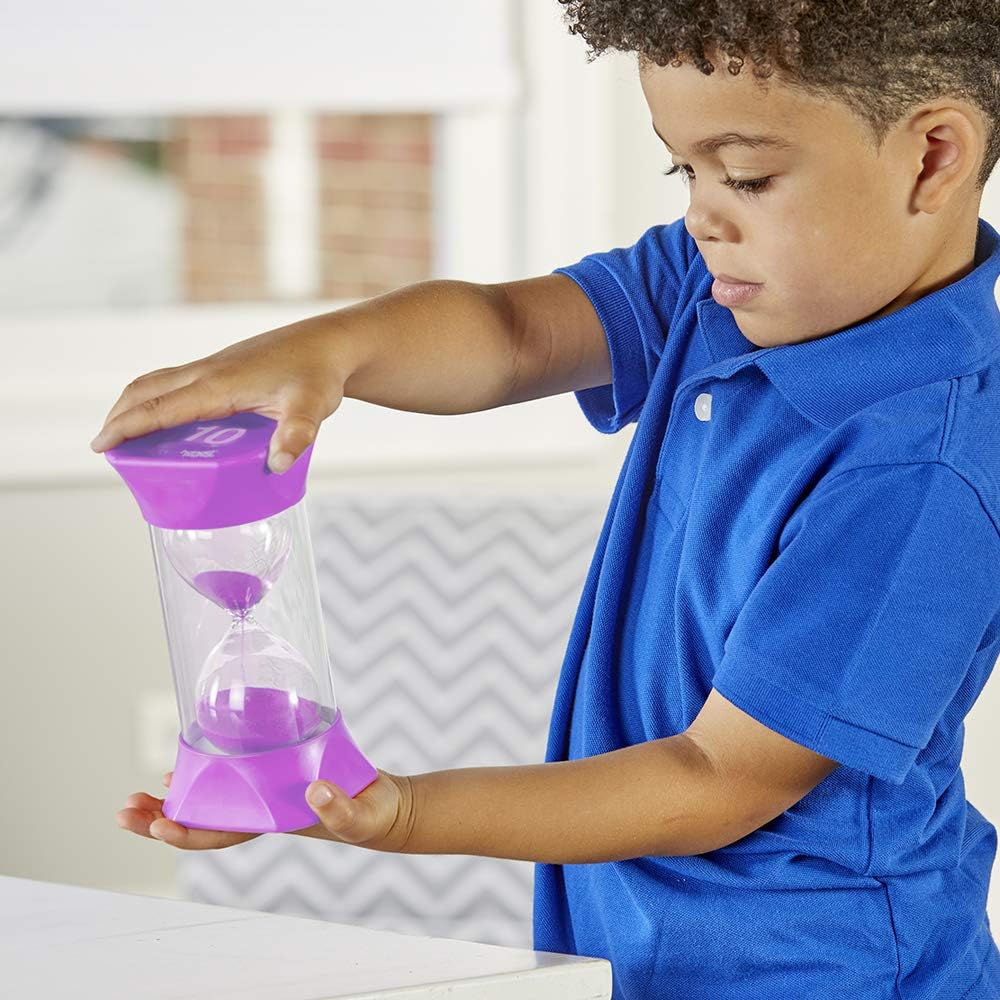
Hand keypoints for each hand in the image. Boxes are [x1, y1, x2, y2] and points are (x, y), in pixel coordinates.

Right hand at [89, 315, 359, 472]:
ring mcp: (214, 367)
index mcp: (218, 384)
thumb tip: (279, 464)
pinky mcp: (224, 368)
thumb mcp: (313, 408)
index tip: (101, 445)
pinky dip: (157, 398)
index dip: (128, 427)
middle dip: (119, 416)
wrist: (331, 344)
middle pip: (147, 390)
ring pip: (159, 383)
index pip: (160, 407)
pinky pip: (177, 382)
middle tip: (105, 446)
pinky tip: (167, 417)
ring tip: (124, 434)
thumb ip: (297, 436)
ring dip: (135, 405)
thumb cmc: (319, 374)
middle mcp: (208, 371)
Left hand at [115, 769, 415, 851]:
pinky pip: (233, 771)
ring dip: (174, 797)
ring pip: (211, 797)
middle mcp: (261, 809)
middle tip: (126, 809)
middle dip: (161, 818)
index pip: (221, 834)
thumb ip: (341, 808)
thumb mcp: (362, 815)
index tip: (158, 825)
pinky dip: (207, 766)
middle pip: (202, 819)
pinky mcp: (275, 770)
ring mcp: (265, 791)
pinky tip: (190, 758)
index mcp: (273, 822)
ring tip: (140, 792)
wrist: (382, 802)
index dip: (187, 833)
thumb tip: (314, 791)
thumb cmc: (372, 813)